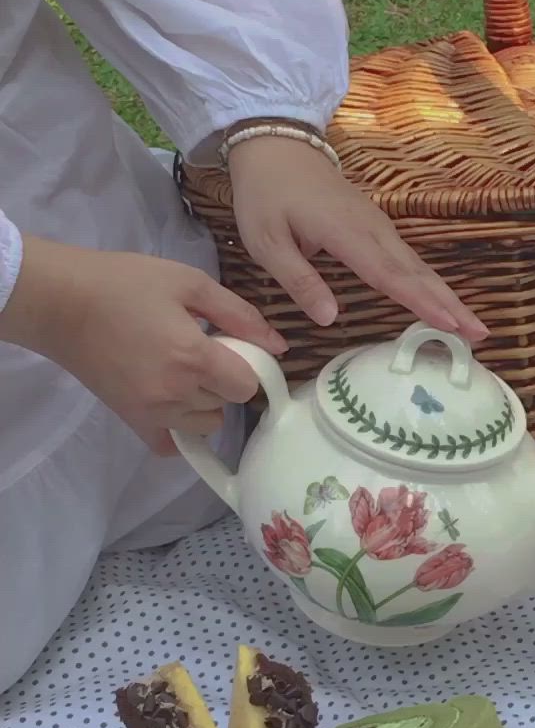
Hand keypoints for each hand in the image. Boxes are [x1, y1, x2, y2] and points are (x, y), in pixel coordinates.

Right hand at [0, 238, 286, 454]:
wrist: (61, 303)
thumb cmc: (124, 283)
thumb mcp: (189, 282)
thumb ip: (239, 314)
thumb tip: (279, 346)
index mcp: (192, 357)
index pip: (246, 385)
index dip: (247, 365)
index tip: (234, 348)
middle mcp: (175, 394)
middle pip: (227, 403)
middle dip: (224, 378)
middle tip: (201, 348)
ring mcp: (151, 413)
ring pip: (205, 424)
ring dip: (205, 402)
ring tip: (183, 371)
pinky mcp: (131, 421)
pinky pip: (172, 444)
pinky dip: (180, 428)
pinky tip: (173, 401)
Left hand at [227, 136, 486, 342]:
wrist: (278, 146)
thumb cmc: (267, 194)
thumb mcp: (267, 240)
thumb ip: (299, 280)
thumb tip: (329, 320)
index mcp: (345, 233)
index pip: (389, 275)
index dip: (420, 302)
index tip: (448, 325)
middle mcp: (372, 230)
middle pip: (417, 273)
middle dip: (451, 305)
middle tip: (480, 335)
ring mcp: (379, 226)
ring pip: (419, 267)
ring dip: (448, 296)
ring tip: (473, 327)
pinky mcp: (378, 227)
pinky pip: (409, 260)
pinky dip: (431, 284)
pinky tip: (443, 302)